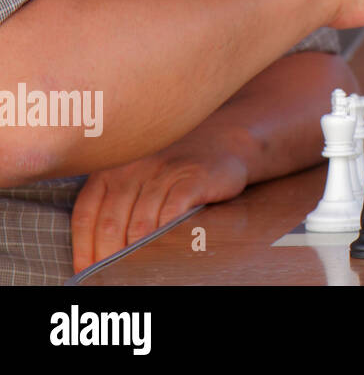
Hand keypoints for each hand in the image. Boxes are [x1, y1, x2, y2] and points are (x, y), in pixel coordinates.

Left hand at [71, 140, 248, 272]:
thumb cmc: (173, 169)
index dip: (83, 248)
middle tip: (111, 279)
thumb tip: (94, 252)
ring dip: (136, 253)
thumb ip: (113, 203)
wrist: (222, 141)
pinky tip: (164, 249)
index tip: (85, 271)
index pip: (85, 215)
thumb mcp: (136, 175)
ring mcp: (164, 173)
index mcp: (110, 169)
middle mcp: (133, 169)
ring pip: (140, 224)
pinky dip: (165, 236)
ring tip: (135, 273)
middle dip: (108, 258)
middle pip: (110, 224)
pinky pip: (172, 214)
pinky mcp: (193, 178)